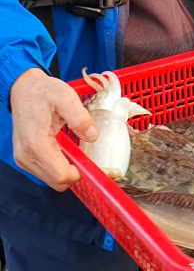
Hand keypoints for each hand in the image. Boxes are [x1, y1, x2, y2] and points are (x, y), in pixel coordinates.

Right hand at [11, 68, 98, 191]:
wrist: (24, 89)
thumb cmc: (44, 92)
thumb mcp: (66, 97)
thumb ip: (80, 118)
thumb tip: (93, 136)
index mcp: (36, 144)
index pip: (61, 175)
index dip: (80, 172)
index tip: (93, 160)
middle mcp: (26, 157)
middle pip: (56, 181)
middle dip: (75, 172)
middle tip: (88, 154)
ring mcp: (23, 159)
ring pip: (51, 179)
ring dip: (67, 169)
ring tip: (77, 149)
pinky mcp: (25, 158)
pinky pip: (45, 171)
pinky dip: (59, 165)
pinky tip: (66, 148)